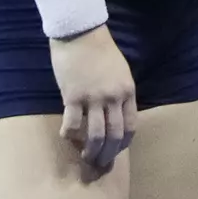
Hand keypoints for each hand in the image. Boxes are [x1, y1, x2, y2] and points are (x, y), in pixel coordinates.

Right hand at [50, 24, 136, 169]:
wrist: (81, 33)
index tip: (116, 151)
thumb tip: (114, 115)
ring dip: (90, 152)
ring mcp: (93, 98)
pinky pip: (72, 123)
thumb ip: (119, 93)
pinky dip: (69, 134)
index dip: (123, 143)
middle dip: (108, 154)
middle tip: (100, 165)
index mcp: (127, 91)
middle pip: (114, 135)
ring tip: (85, 159)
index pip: (130, 125)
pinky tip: (66, 137)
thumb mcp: (120, 72)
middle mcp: (113, 98)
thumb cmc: (101, 50)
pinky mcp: (73, 96)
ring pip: (95, 135)